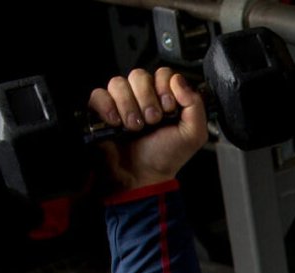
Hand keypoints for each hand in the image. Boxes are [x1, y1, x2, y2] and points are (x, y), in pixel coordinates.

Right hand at [87, 67, 207, 191]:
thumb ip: (195, 104)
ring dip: (129, 106)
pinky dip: (108, 108)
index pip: (162, 73)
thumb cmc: (165, 157)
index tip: (169, 108)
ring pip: (118, 83)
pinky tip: (117, 124)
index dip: (165, 87)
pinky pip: (99, 94)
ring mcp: (120, 102)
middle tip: (152, 121)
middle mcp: (142, 97)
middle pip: (139, 75)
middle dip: (147, 99)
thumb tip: (179, 79)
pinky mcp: (101, 110)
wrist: (141, 176)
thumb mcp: (193, 134)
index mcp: (164, 98)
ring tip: (135, 127)